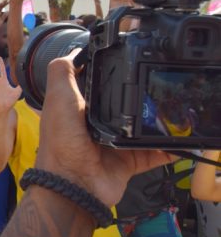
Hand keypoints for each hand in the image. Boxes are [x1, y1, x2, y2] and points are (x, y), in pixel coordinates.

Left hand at [35, 51, 172, 206]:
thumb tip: (73, 51)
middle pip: (124, 104)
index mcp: (78, 107)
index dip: (111, 74)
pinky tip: (179, 139)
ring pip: (142, 127)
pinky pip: (154, 151)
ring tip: (173, 110)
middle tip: (158, 85)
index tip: (130, 61)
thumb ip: (62, 72)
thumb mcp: (57, 98)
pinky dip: (167, 147)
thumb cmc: (62, 141)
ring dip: (156, 121)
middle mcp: (96, 123)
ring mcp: (114, 142)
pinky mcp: (129, 160)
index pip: (98, 84)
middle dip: (139, 97)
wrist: (74, 185)